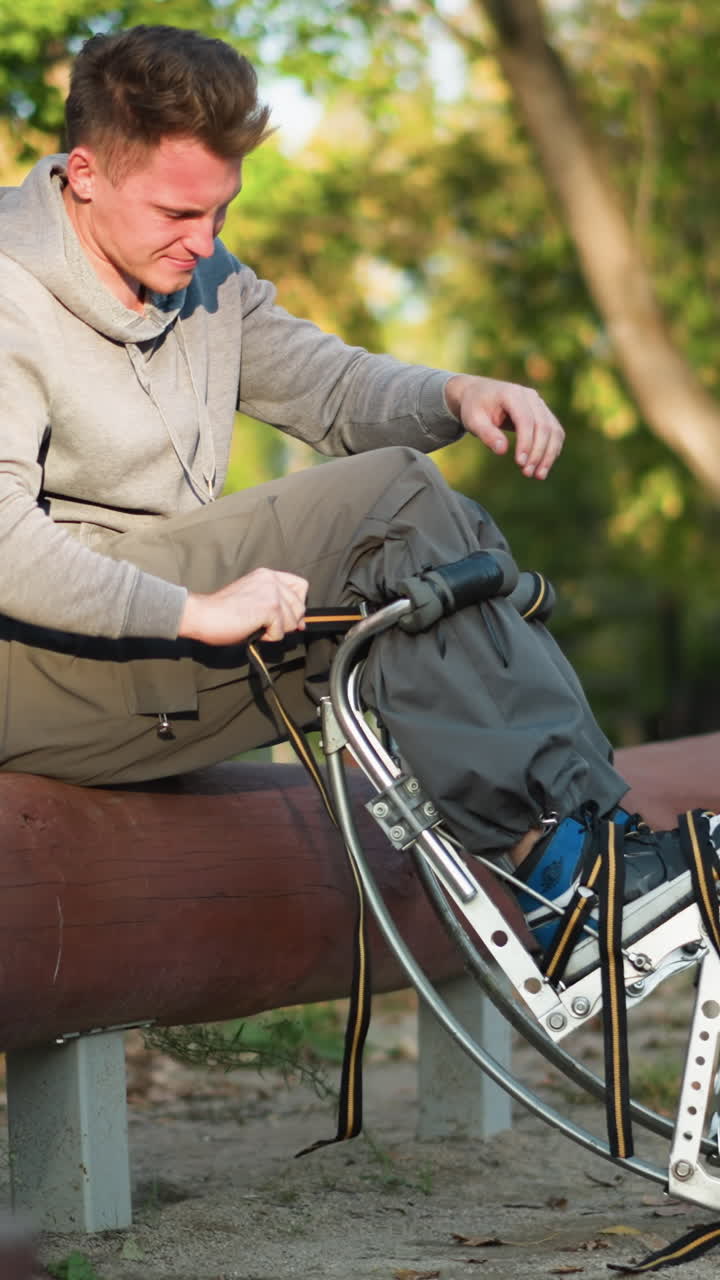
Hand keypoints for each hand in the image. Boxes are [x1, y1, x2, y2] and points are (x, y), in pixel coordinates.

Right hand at [178, 567, 308, 644]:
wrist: (203, 615)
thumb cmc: (223, 612)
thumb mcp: (253, 599)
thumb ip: (276, 604)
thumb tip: (300, 623)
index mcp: (267, 575)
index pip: (300, 586)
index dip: (298, 604)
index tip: (290, 618)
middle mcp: (272, 580)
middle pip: (300, 607)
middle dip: (288, 622)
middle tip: (266, 626)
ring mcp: (272, 593)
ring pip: (293, 622)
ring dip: (276, 631)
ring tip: (255, 626)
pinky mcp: (270, 608)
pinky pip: (281, 632)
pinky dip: (268, 638)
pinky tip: (252, 630)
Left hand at [444, 374, 564, 478]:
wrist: (480, 394)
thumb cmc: (474, 408)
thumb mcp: (473, 420)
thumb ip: (486, 434)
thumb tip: (502, 451)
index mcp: (511, 394)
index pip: (525, 420)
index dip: (526, 442)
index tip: (520, 463)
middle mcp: (530, 396)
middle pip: (543, 425)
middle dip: (538, 452)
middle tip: (528, 473)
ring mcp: (539, 403)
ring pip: (554, 430)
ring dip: (549, 454)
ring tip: (539, 475)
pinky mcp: (544, 413)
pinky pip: (554, 432)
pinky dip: (552, 449)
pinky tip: (543, 466)